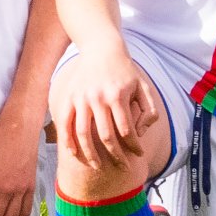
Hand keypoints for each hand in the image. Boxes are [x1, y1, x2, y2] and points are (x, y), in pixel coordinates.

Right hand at [52, 42, 161, 163]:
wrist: (101, 48)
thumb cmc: (125, 70)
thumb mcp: (143, 86)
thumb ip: (150, 110)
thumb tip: (141, 133)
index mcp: (117, 96)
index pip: (126, 130)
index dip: (134, 146)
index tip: (139, 155)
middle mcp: (98, 98)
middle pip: (106, 136)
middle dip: (116, 156)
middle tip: (123, 168)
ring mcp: (81, 98)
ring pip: (83, 134)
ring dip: (90, 154)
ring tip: (98, 167)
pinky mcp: (69, 97)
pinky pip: (65, 124)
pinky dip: (68, 141)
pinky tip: (74, 154)